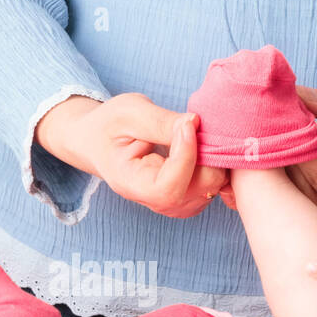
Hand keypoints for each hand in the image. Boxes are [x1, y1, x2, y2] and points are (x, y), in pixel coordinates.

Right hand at [36, 93, 225, 217]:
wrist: (100, 140)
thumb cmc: (109, 126)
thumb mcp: (129, 113)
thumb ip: (161, 121)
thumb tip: (195, 123)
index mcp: (131, 184)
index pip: (169, 188)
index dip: (186, 157)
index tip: (188, 124)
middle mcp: (154, 202)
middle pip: (198, 190)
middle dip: (207, 155)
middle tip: (197, 126)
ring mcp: (173, 203)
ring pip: (212, 188)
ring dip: (213, 158)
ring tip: (197, 133)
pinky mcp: (187, 196)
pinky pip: (215, 185)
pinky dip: (216, 163)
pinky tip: (201, 145)